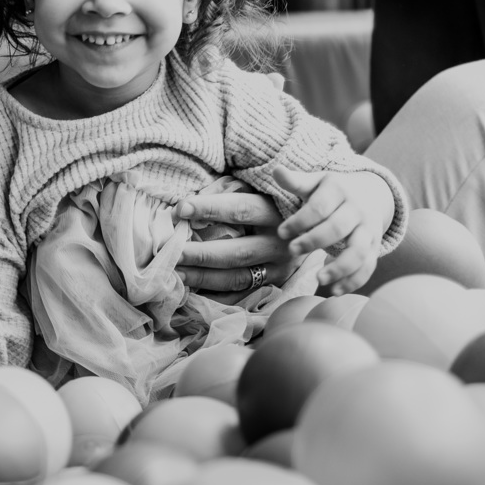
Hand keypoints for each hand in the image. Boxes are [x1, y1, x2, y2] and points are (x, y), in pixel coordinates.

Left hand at [173, 191, 303, 297]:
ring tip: (175, 271)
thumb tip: (186, 203)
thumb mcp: (259, 189)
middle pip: (236, 251)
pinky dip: (216, 295)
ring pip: (237, 277)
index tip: (180, 208)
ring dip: (203, 277)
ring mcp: (280, 268)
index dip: (210, 209)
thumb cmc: (272, 202)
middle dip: (200, 253)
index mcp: (276, 212)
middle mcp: (281, 243)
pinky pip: (242, 295)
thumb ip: (228, 191)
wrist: (314, 227)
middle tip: (170, 251)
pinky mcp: (275, 285)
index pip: (240, 209)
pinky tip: (193, 290)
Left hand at [273, 166, 392, 294]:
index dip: (300, 221)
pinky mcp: (375, 248)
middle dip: (314, 241)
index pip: (319, 207)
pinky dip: (354, 281)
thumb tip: (276, 170)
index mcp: (339, 191)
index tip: (281, 232)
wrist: (372, 193)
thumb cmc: (333, 191)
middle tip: (292, 250)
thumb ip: (296, 182)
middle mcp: (357, 210)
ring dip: (340, 267)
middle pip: (338, 228)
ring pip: (359, 251)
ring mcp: (369, 230)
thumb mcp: (316, 182)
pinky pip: (368, 267)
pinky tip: (334, 292)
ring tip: (318, 279)